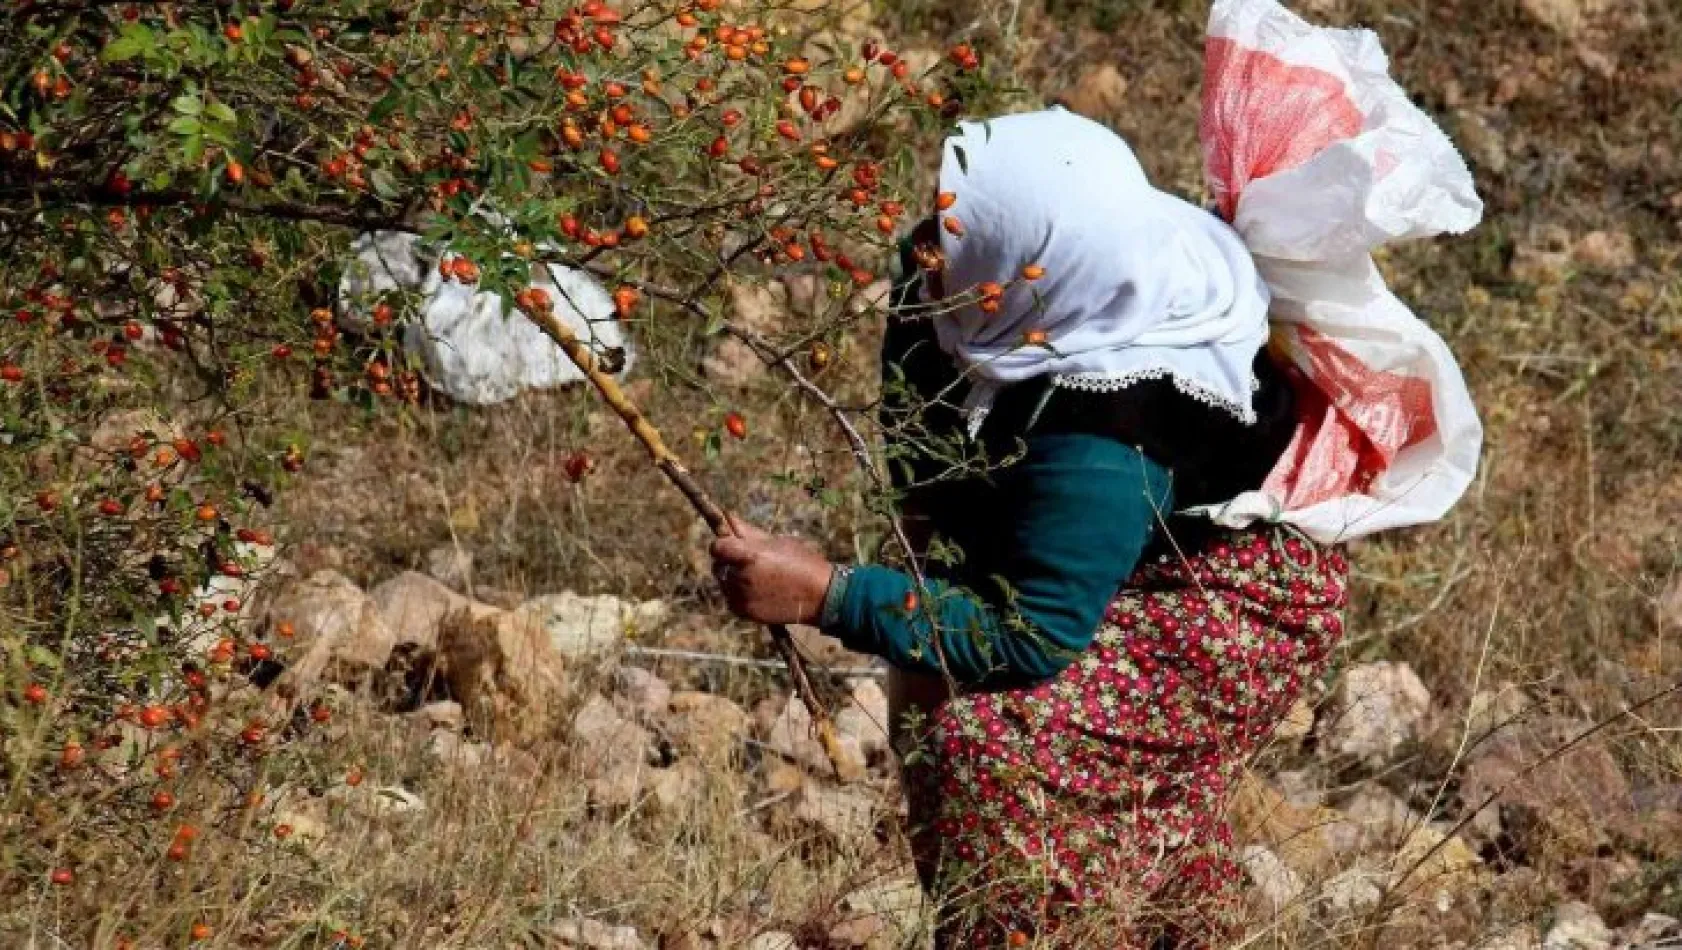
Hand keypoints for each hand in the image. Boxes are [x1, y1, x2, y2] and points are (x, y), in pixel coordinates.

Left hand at [709, 514, 835, 626]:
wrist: (820, 596)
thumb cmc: (802, 562)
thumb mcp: (777, 542)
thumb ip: (748, 532)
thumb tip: (727, 517)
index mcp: (750, 557)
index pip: (717, 547)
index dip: (724, 544)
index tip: (733, 545)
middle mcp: (742, 578)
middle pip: (718, 566)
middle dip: (730, 562)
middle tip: (752, 563)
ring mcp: (742, 598)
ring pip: (724, 584)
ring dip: (734, 579)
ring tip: (761, 578)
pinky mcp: (745, 612)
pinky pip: (732, 599)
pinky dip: (740, 594)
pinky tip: (760, 591)